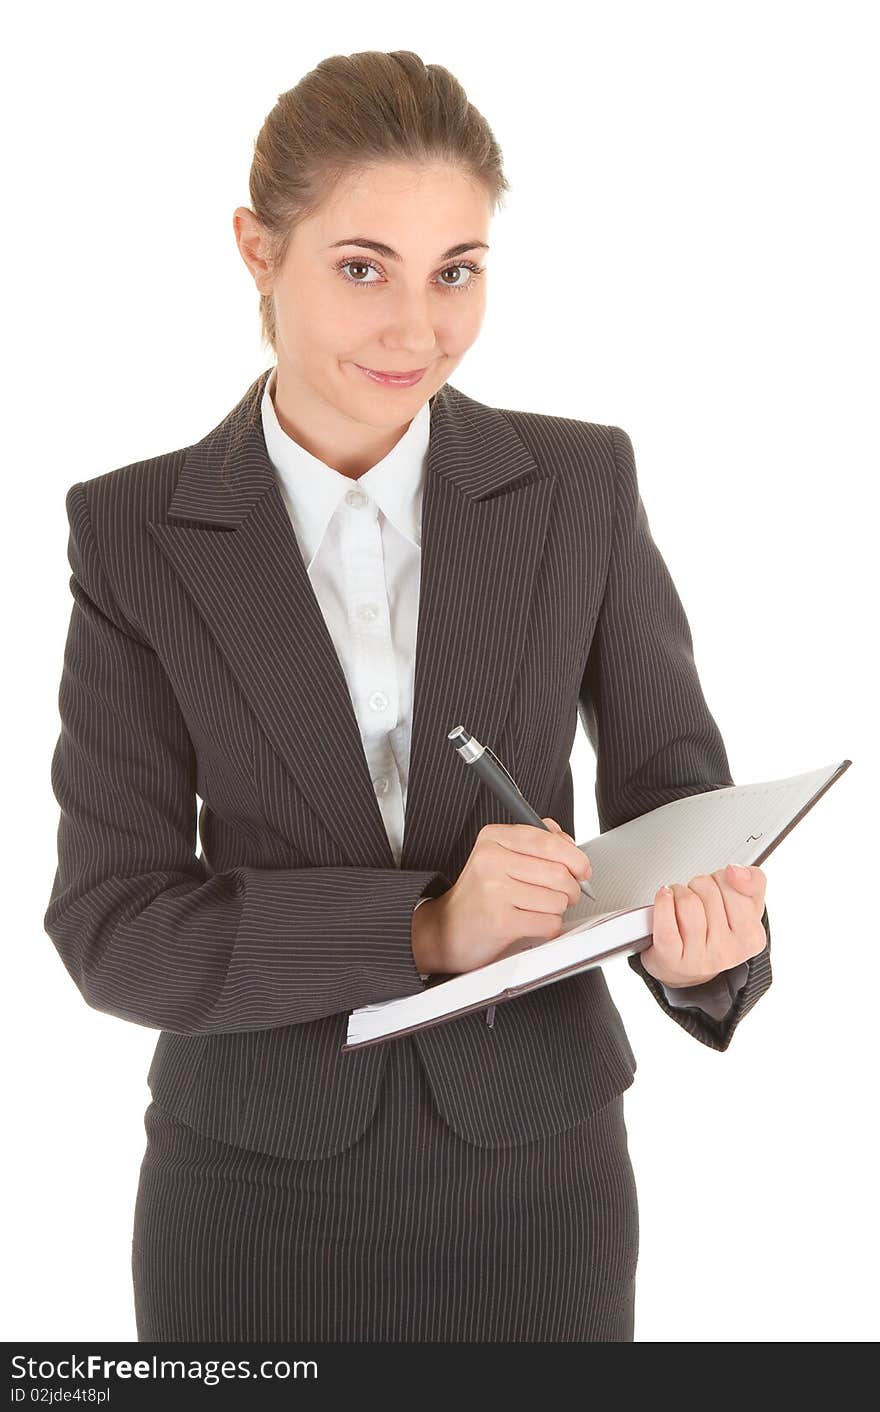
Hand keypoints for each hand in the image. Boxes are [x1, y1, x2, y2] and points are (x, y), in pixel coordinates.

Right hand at [411, 817, 590, 975]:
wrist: (444, 930)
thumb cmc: (478, 896)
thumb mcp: (498, 856)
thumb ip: (535, 842)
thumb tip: (570, 844)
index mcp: (493, 838)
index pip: (549, 841)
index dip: (575, 857)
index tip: (582, 869)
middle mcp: (491, 860)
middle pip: (560, 872)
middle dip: (570, 889)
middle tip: (562, 895)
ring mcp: (494, 891)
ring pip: (558, 900)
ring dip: (556, 910)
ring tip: (537, 910)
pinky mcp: (500, 921)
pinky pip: (549, 923)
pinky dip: (548, 928)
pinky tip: (532, 924)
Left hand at [638, 864, 767, 987]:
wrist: (685, 967)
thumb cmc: (715, 933)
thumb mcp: (745, 908)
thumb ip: (753, 882)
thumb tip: (737, 871)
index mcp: (751, 937)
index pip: (737, 883)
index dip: (722, 877)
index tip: (721, 888)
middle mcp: (727, 951)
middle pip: (708, 889)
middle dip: (699, 884)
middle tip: (699, 897)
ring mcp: (698, 957)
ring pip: (688, 902)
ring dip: (679, 892)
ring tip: (680, 901)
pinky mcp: (671, 957)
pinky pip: (666, 922)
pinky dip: (663, 903)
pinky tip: (665, 898)